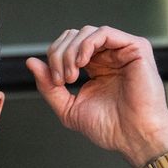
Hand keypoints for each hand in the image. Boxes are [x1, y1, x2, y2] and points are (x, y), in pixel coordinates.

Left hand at [25, 25, 167, 167]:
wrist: (134, 136)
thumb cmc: (109, 127)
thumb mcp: (68, 107)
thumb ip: (48, 86)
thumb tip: (30, 62)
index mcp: (96, 67)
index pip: (67, 47)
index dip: (54, 59)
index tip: (55, 82)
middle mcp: (109, 56)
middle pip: (73, 36)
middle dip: (59, 54)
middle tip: (61, 79)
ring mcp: (123, 50)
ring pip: (86, 32)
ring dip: (70, 52)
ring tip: (71, 75)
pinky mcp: (136, 47)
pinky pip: (104, 32)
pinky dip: (86, 44)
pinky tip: (82, 63)